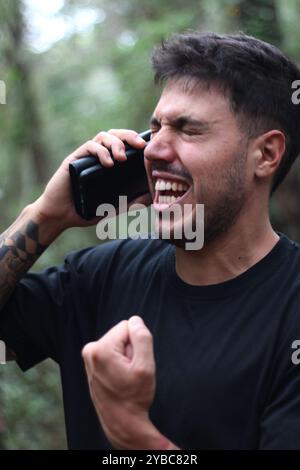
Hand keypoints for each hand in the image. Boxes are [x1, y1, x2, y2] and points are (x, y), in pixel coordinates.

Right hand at [33, 130, 147, 229]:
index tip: (149, 148)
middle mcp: (98, 156)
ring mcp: (86, 157)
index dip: (137, 141)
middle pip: (115, 135)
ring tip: (122, 158)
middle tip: (141, 145)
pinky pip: (88, 147)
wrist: (60, 216)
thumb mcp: (114, 208)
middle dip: (129, 136)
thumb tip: (151, 198)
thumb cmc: (85, 211)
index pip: (125, 144)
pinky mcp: (73, 160)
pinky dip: (100, 152)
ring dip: (115, 143)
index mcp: (109, 164)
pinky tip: (108, 163)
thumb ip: (131, 203)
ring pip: (103, 137)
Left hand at [82, 316, 177, 449]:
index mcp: (100, 349)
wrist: (121, 422)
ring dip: (125, 357)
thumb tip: (136, 321)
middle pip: (121, 334)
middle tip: (131, 371)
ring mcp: (89, 357)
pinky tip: (119, 377)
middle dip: (131, 350)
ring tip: (125, 376)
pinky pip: (112, 352)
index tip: (135, 363)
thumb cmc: (133, 397)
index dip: (137, 343)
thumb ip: (142, 338)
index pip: (128, 326)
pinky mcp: (91, 362)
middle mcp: (90, 350)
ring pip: (118, 343)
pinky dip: (118, 362)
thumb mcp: (145, 366)